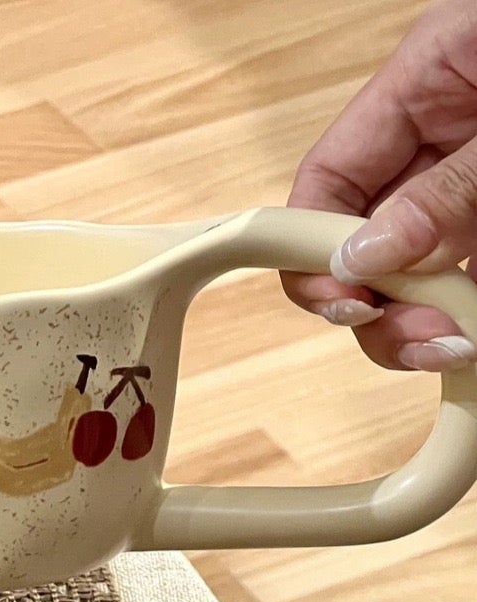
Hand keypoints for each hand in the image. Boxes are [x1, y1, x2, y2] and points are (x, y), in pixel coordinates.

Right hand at [285, 0, 476, 371]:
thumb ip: (448, 186)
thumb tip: (367, 257)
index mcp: (422, 87)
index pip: (323, 185)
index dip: (312, 252)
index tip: (345, 302)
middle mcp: (439, 141)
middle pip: (359, 246)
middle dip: (375, 305)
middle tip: (425, 337)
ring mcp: (475, 184)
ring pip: (414, 276)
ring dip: (421, 323)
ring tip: (460, 342)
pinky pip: (467, 278)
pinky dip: (465, 314)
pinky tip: (472, 335)